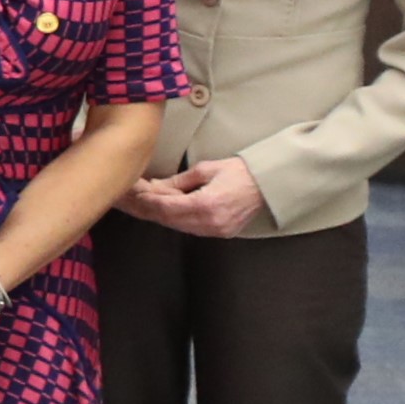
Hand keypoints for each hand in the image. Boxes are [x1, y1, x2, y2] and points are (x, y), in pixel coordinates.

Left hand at [125, 156, 265, 239]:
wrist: (267, 183)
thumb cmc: (239, 172)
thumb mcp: (205, 170)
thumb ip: (178, 181)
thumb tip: (155, 186)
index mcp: (207, 204)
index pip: (167, 207)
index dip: (149, 202)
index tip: (138, 195)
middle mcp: (211, 221)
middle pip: (171, 220)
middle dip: (153, 210)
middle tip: (139, 201)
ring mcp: (218, 230)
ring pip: (180, 227)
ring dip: (164, 217)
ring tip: (151, 206)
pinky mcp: (223, 233)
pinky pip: (194, 230)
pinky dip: (180, 222)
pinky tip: (171, 213)